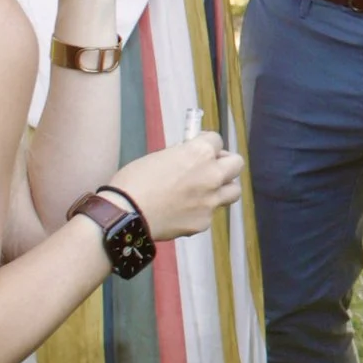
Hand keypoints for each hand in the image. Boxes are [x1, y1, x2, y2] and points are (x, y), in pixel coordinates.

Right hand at [113, 134, 242, 241]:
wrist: (125, 213)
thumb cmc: (134, 180)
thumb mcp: (159, 157)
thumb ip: (182, 156)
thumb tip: (188, 157)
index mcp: (200, 153)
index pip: (217, 140)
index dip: (206, 144)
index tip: (199, 149)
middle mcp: (212, 175)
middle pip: (236, 164)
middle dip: (225, 164)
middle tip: (210, 168)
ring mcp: (211, 201)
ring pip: (233, 191)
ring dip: (223, 188)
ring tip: (205, 191)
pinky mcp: (204, 222)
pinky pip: (210, 212)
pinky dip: (201, 210)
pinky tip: (182, 212)